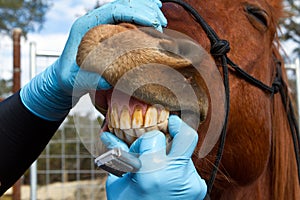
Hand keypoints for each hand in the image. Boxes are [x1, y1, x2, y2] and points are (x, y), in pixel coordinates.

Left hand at [20, 0, 166, 120]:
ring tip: (161, 19)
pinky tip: (153, 17)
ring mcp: (103, 25)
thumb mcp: (76, 80)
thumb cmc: (68, 77)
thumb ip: (90, 79)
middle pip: (123, 5)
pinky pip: (127, 18)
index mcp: (86, 26)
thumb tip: (110, 79)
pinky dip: (142, 15)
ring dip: (145, 11)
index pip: (113, 10)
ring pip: (127, 8)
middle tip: (160, 23)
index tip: (152, 23)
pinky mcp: (109, 32)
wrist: (62, 78)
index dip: (135, 13)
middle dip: (144, 10)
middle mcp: (95, 22)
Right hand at [101, 115, 206, 199]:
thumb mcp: (118, 183)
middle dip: (177, 126)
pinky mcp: (198, 188)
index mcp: (153, 174)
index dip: (144, 139)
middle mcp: (177, 176)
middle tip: (170, 125)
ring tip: (159, 166)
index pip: (154, 136)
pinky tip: (166, 176)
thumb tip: (109, 133)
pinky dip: (176, 166)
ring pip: (184, 152)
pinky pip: (187, 166)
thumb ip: (119, 156)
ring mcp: (192, 182)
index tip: (139, 148)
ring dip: (172, 153)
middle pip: (187, 136)